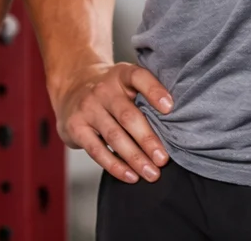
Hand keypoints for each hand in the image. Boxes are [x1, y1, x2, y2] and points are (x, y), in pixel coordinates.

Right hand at [55, 62, 172, 183]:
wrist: (72, 87)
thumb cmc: (111, 91)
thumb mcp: (125, 82)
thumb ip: (146, 96)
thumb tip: (179, 124)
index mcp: (120, 74)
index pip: (138, 77)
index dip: (154, 90)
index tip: (170, 108)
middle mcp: (103, 89)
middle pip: (128, 115)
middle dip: (148, 139)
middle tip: (163, 159)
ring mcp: (87, 107)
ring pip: (114, 135)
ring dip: (135, 157)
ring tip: (152, 173)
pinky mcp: (76, 127)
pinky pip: (97, 150)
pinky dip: (115, 166)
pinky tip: (131, 176)